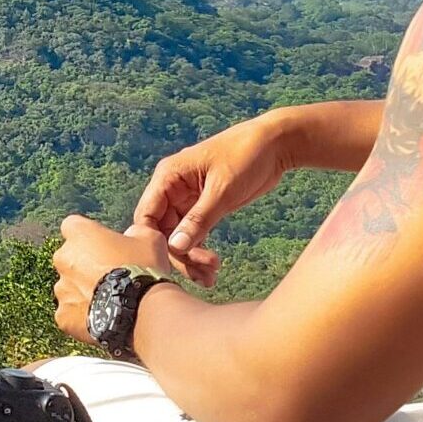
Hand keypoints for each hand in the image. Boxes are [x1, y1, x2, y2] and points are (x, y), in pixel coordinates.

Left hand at [51, 216, 176, 344]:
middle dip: (84, 265)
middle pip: (69, 259)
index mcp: (79, 233)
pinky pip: (71, 314)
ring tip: (109, 300)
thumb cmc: (144, 270)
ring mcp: (61, 289)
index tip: (104, 246)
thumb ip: (134, 232)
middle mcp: (63, 258)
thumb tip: (131, 235)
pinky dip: (83, 316)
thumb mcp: (149, 238)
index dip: (89, 236)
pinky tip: (104, 318)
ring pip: (70, 288)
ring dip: (84, 291)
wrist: (143, 312)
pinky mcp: (63, 316)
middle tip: (109, 276)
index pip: (74, 226)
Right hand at [132, 114, 297, 281]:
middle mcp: (173, 189)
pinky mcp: (203, 208)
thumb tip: (175, 247)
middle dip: (179, 255)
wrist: (276, 144)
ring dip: (190, 258)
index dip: (152, 242)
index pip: (146, 215)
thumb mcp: (223, 189)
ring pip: (178, 237)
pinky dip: (200, 252)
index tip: (167, 264)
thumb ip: (199, 219)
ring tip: (211, 277)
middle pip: (162, 231)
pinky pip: (193, 235)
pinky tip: (212, 269)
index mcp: (169, 176)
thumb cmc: (247, 155)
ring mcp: (187, 200)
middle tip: (202, 273)